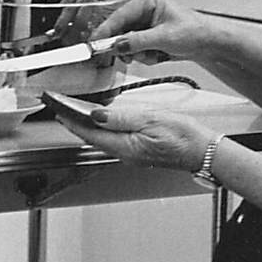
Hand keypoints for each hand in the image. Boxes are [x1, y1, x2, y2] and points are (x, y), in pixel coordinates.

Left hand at [54, 103, 211, 173]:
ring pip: (101, 138)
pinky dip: (102, 128)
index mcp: (125, 147)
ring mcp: (132, 153)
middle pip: (91, 137)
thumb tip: (96, 115)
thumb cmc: (185, 138)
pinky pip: (113, 139)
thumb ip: (122, 118)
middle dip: (73, 122)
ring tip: (73, 111)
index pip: (89, 133)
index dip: (70, 120)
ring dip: (86, 125)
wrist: (205, 152)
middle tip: (59, 108)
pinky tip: (101, 120)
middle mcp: (125, 153)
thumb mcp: (152, 120)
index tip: (56, 108)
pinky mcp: (139, 150)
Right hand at [93, 0, 208, 64]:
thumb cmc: (194, 32)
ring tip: (154, 54)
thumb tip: (117, 45)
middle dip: (127, 46)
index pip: (120, 16)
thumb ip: (138, 42)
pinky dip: (143, 56)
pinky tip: (157, 55)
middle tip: (132, 55)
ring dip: (138, 53)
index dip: (106, 31)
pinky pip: (133, 49)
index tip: (95, 42)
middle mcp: (143, 10)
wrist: (208, 44)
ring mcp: (143, 24)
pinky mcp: (145, 36)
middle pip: (120, 30)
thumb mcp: (164, 37)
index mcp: (147, 1)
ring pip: (125, 43)